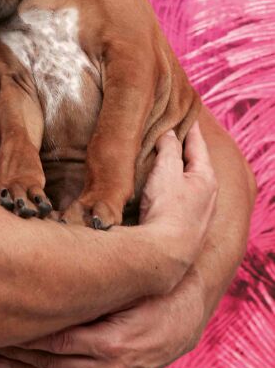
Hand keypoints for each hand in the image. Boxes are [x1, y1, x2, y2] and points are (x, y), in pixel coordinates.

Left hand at [0, 273, 205, 367]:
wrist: (180, 319)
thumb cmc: (146, 295)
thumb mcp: (115, 292)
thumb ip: (83, 297)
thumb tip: (42, 288)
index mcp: (107, 345)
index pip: (53, 343)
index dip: (24, 339)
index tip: (1, 329)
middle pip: (51, 365)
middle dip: (18, 357)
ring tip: (1, 364)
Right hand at [140, 123, 217, 287]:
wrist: (164, 253)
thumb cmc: (167, 209)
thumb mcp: (166, 170)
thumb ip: (168, 148)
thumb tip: (169, 134)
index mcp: (206, 178)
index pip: (198, 145)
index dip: (190, 128)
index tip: (187, 114)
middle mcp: (207, 196)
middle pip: (195, 164)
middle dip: (184, 150)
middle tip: (173, 134)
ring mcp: (198, 214)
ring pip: (187, 184)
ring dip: (177, 170)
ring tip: (164, 159)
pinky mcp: (186, 228)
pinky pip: (179, 199)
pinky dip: (171, 188)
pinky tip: (160, 190)